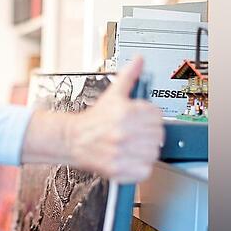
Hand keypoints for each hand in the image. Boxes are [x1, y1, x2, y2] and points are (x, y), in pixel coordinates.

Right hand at [66, 56, 163, 182]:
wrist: (72, 140)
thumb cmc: (94, 120)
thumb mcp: (113, 94)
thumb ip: (129, 76)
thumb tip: (139, 59)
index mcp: (125, 112)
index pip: (157, 116)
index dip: (150, 118)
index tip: (141, 121)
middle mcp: (124, 132)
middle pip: (157, 135)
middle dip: (148, 134)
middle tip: (135, 134)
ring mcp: (121, 152)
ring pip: (153, 153)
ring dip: (146, 151)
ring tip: (132, 146)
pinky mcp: (119, 169)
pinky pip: (145, 170)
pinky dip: (140, 167)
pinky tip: (130, 158)